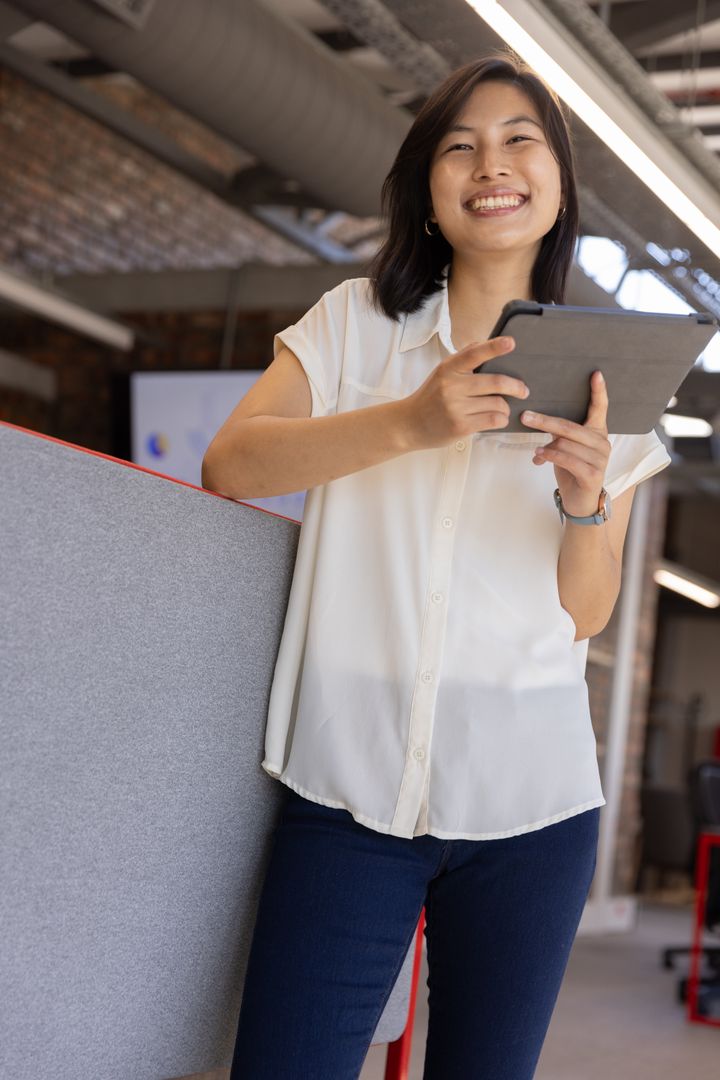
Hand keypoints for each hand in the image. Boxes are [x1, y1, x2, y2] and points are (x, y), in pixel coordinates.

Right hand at [400, 335, 528, 450]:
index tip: (511, 342)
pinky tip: (497, 419)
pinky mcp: (460, 426)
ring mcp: (455, 407)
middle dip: (515, 387)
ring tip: (503, 408)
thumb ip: (462, 359)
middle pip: (495, 382)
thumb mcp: (441, 373)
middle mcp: (451, 386)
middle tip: (523, 390)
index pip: (474, 354)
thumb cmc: (430, 397)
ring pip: (497, 403)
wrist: (408, 424)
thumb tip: (484, 343)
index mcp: (448, 369)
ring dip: (505, 407)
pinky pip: (493, 420)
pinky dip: (501, 419)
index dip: (494, 347)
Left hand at [520, 370, 610, 515]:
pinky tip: (539, 457)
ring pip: (566, 444)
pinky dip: (550, 457)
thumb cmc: (572, 469)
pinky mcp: (593, 474)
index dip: (598, 391)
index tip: (595, 374)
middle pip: (570, 427)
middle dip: (545, 421)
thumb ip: (558, 434)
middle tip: (525, 417)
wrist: (580, 501)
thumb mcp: (565, 448)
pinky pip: (567, 460)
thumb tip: (535, 420)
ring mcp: (600, 459)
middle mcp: (602, 442)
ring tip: (537, 451)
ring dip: (547, 447)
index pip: (600, 408)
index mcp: (597, 432)